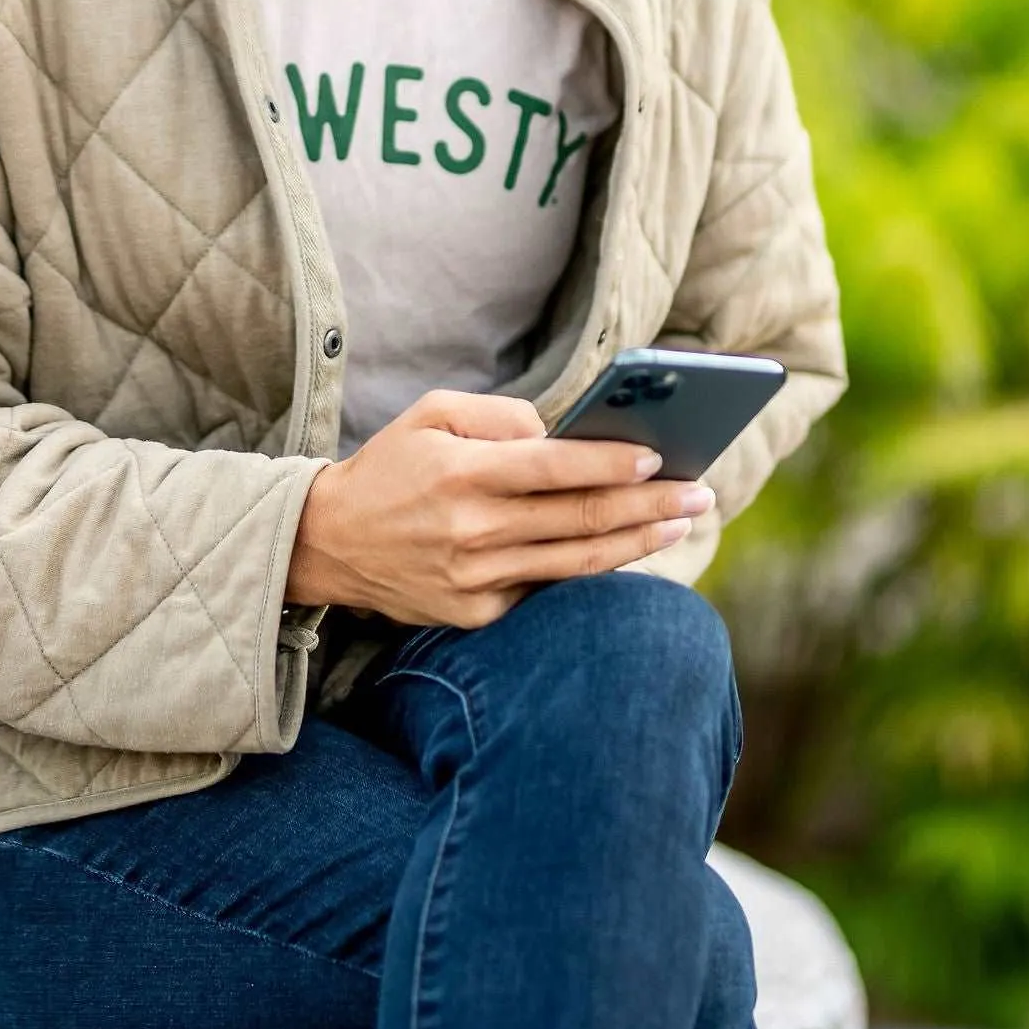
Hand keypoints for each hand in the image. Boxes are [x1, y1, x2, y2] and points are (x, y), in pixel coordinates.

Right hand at [286, 390, 712, 629]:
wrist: (328, 543)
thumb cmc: (391, 466)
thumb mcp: (430, 414)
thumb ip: (499, 417)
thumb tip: (562, 437)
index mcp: (461, 474)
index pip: (554, 469)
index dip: (610, 464)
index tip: (659, 458)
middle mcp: (471, 531)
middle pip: (580, 519)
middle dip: (649, 505)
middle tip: (700, 494)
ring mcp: (474, 580)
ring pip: (576, 563)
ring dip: (637, 542)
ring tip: (680, 523)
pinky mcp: (474, 614)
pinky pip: (545, 589)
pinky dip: (590, 571)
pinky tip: (628, 551)